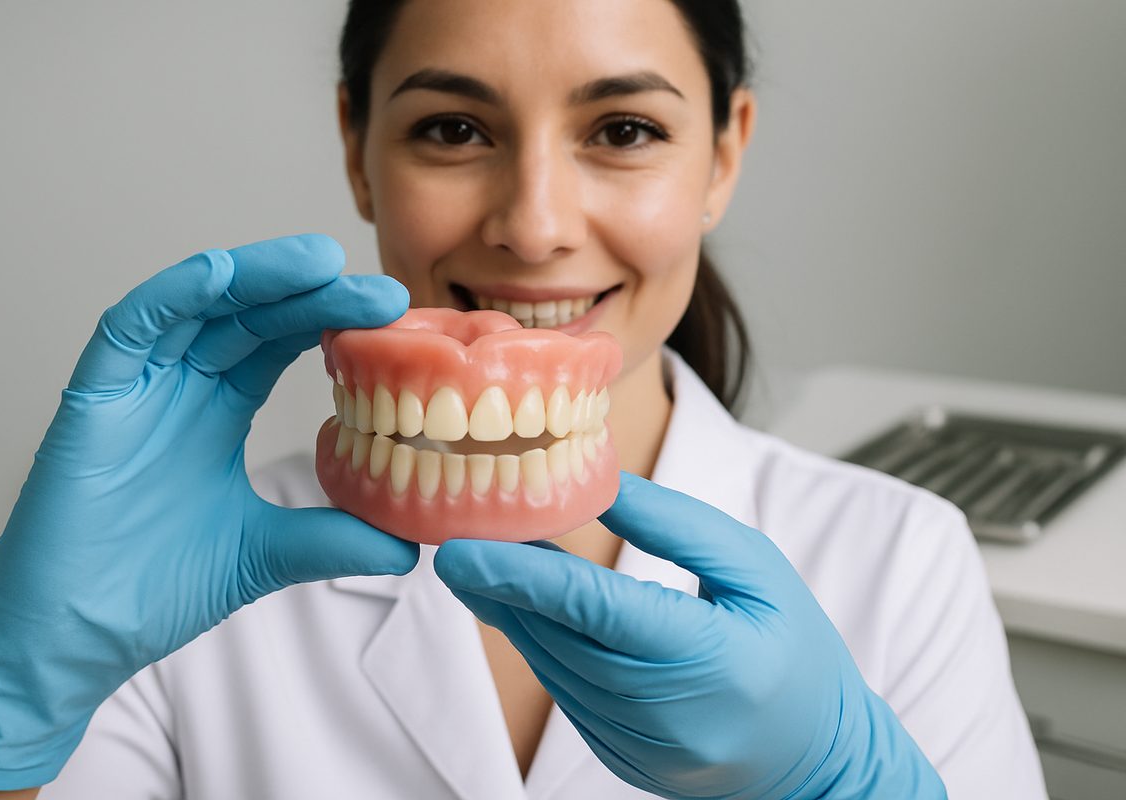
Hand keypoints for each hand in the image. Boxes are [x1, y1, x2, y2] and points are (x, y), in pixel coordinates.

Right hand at [0, 235, 418, 790]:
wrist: (74, 640)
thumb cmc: (151, 590)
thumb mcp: (265, 554)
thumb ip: (332, 539)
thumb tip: (411, 543)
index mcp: (216, 411)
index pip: (281, 344)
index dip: (333, 321)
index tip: (393, 316)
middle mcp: (179, 387)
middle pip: (252, 317)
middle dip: (314, 295)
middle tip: (381, 290)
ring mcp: (136, 388)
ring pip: (200, 306)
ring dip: (258, 277)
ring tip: (321, 262)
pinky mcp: (93, 399)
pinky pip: (130, 328)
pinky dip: (173, 295)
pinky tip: (222, 275)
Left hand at [435, 472, 944, 798]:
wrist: (819, 758)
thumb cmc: (796, 651)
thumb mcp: (754, 570)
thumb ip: (676, 528)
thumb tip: (600, 483)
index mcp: (714, 661)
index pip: (601, 611)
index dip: (525, 578)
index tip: (462, 548)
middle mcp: (670, 717)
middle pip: (562, 639)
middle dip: (500, 587)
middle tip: (454, 536)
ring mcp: (642, 748)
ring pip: (553, 669)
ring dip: (511, 614)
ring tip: (478, 561)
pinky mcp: (621, 759)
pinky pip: (564, 693)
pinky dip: (539, 646)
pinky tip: (520, 607)